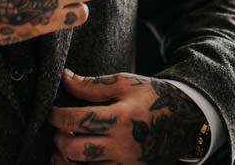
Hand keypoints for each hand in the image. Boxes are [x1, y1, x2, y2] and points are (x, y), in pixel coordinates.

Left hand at [49, 70, 205, 164]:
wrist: (185, 118)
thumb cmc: (152, 96)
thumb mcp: (124, 83)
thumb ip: (92, 85)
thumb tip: (64, 78)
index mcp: (120, 117)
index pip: (76, 120)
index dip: (55, 116)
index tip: (50, 111)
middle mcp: (123, 144)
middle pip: (74, 150)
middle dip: (58, 138)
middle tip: (58, 129)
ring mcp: (127, 162)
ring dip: (65, 158)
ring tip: (61, 147)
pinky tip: (76, 159)